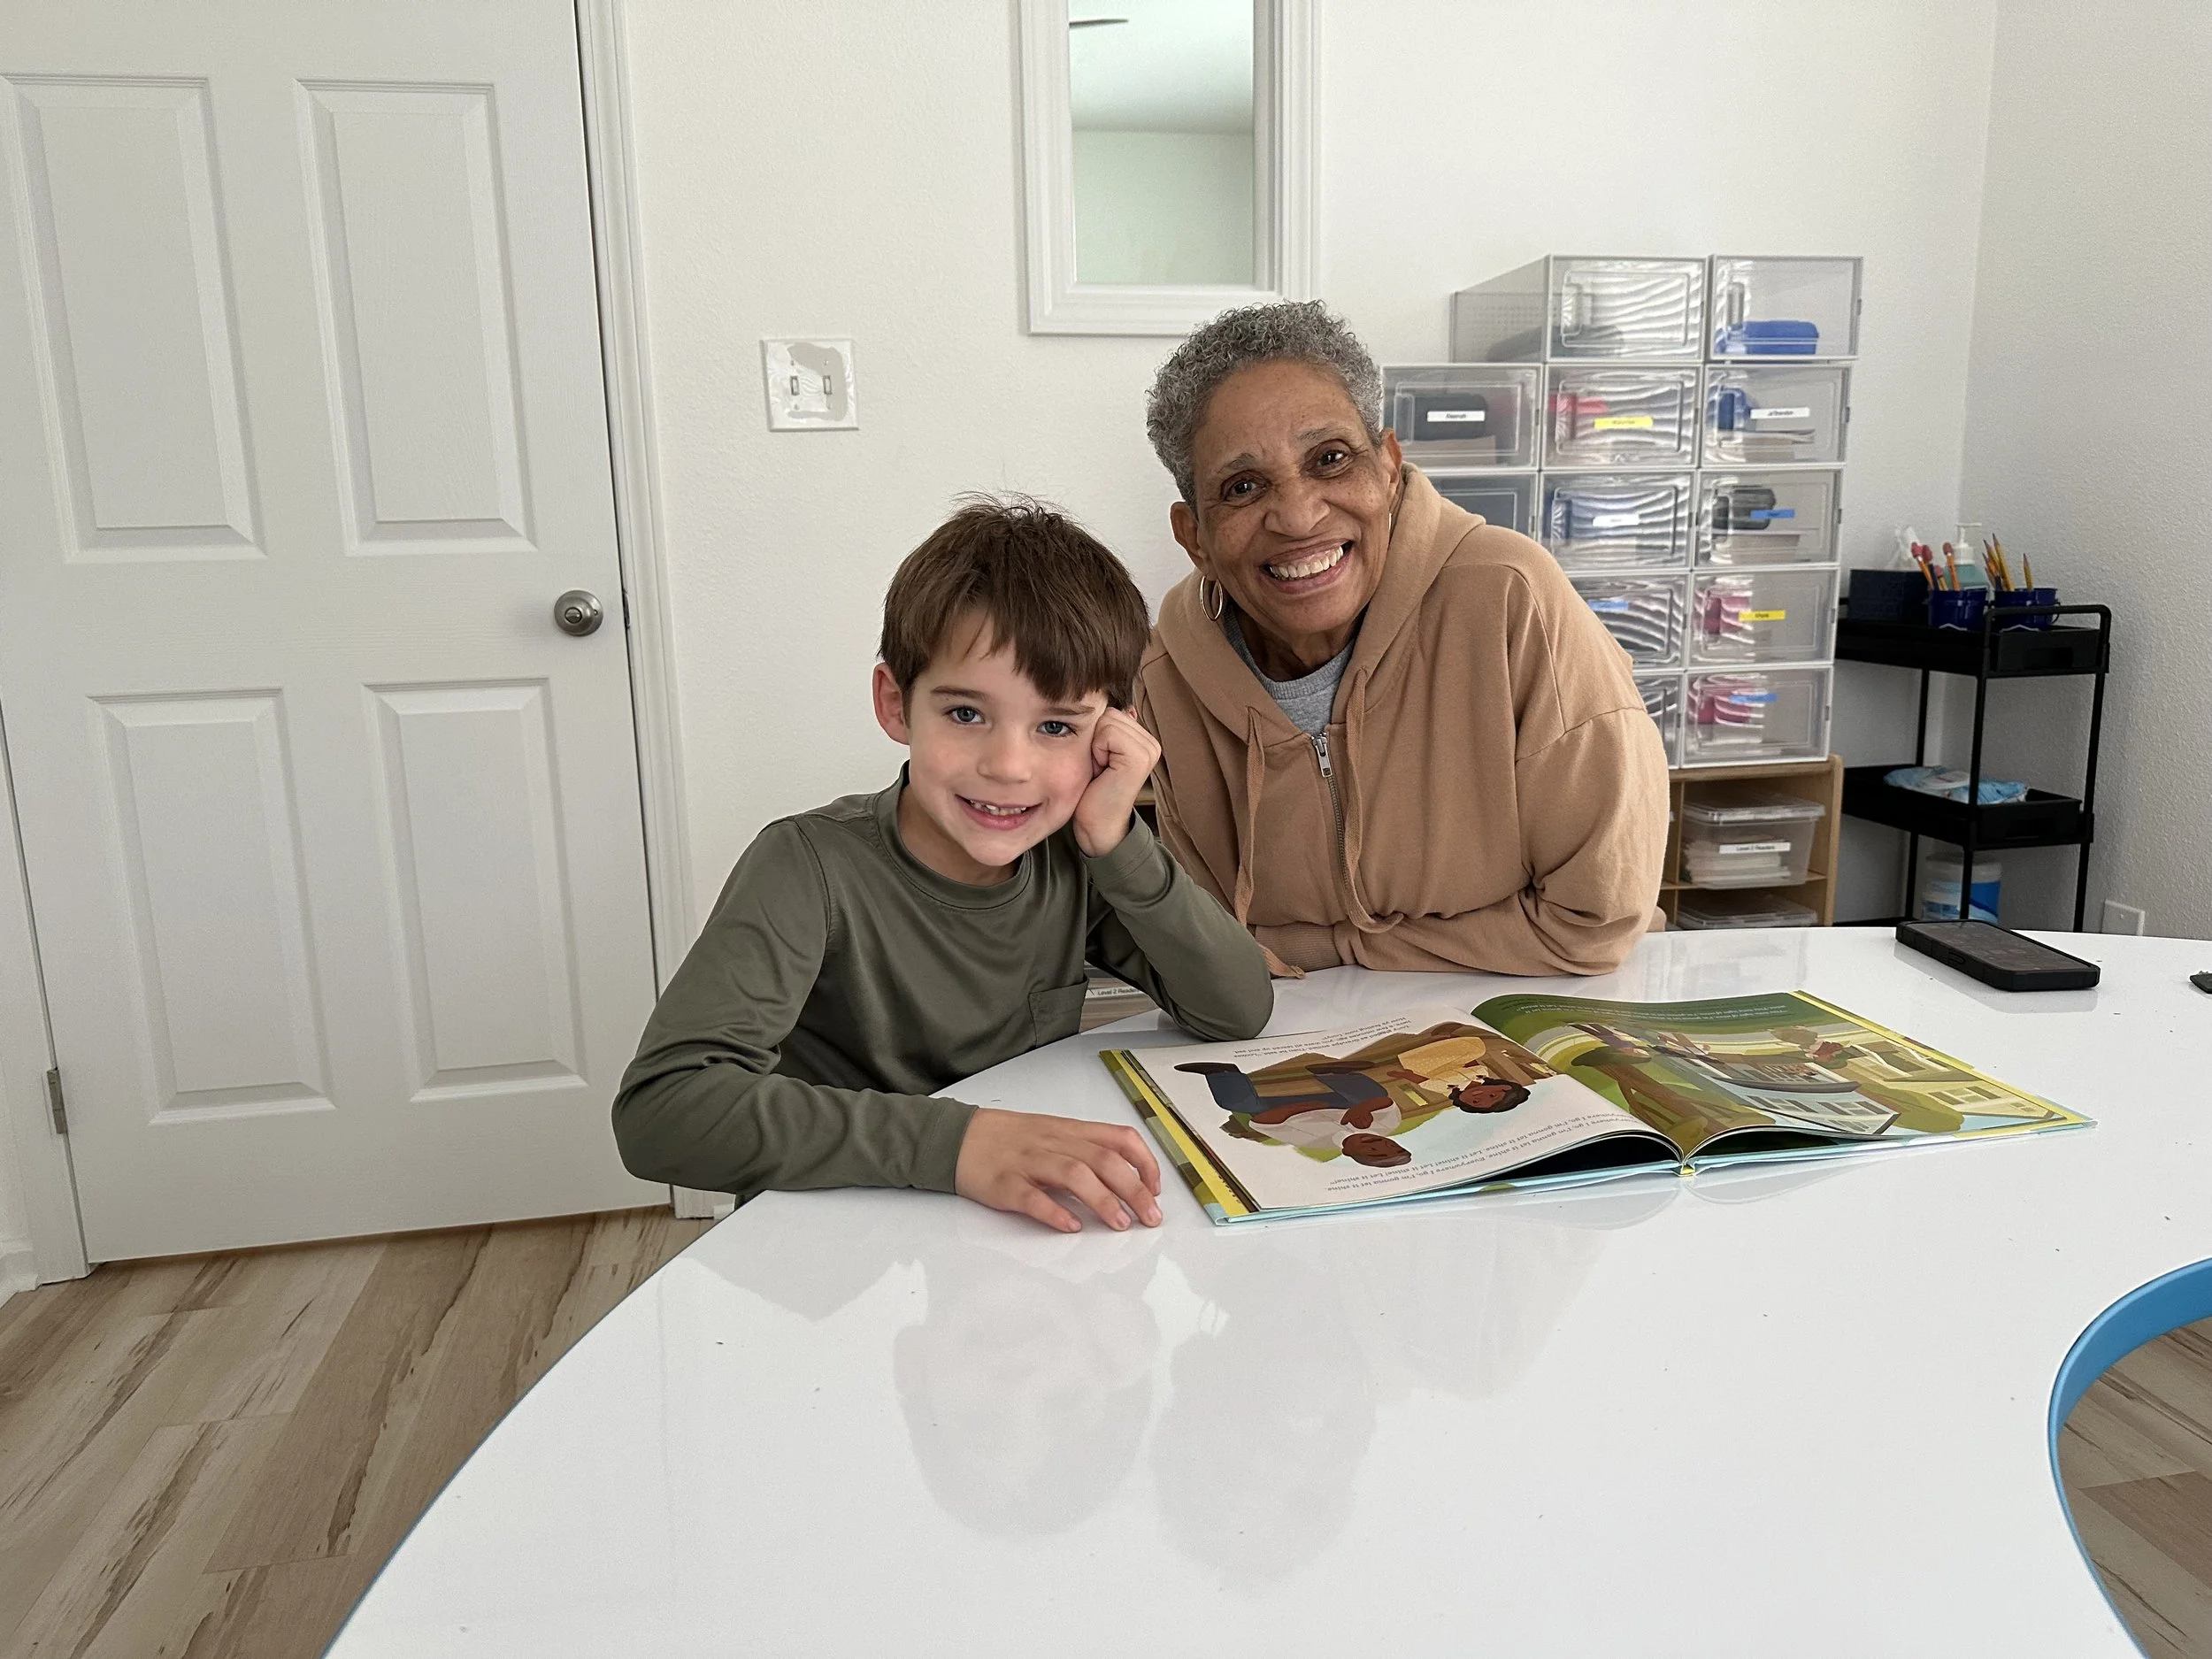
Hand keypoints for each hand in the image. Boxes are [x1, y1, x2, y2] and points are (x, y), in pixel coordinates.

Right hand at [955, 1107, 1163, 1232]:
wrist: (957, 1137)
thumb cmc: (1008, 1139)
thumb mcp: (1053, 1133)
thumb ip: (1086, 1149)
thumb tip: (1126, 1176)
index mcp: (1069, 1130)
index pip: (1119, 1139)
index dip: (1144, 1163)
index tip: (1157, 1188)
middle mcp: (1054, 1143)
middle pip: (1104, 1161)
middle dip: (1135, 1190)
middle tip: (1151, 1216)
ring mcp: (1029, 1162)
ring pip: (1074, 1174)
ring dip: (1103, 1201)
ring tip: (1120, 1224)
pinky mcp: (1004, 1184)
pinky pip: (1032, 1197)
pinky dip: (1054, 1212)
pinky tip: (1070, 1226)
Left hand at [1072, 707, 1159, 857]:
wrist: (1097, 825)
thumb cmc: (1092, 790)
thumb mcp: (1098, 752)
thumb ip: (1107, 728)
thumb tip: (1113, 700)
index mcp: (1142, 738)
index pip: (1110, 710)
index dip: (1095, 734)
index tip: (1099, 760)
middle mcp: (1151, 741)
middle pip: (1109, 712)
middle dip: (1095, 738)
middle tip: (1100, 766)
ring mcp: (1148, 748)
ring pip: (1107, 720)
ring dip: (1095, 746)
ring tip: (1102, 769)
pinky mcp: (1140, 756)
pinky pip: (1108, 732)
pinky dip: (1097, 751)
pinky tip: (1104, 771)